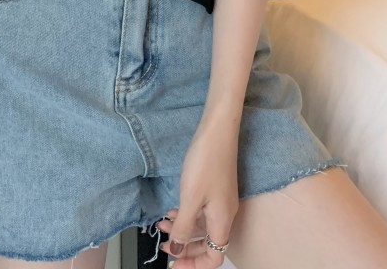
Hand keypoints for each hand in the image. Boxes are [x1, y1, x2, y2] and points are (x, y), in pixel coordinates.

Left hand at [157, 123, 238, 268]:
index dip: (195, 265)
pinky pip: (201, 211)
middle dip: (185, 249)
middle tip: (165, 249)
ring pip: (202, 227)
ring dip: (182, 230)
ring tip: (161, 226)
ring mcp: (221, 201)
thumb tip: (177, 250)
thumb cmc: (206, 163)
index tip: (175, 266)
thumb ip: (183, 227)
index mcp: (222, 221)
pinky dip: (187, 215)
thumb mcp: (191, 199)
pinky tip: (172, 210)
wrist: (217, 131)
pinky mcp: (215, 188)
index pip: (214, 257)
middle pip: (208, 245)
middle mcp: (225, 214)